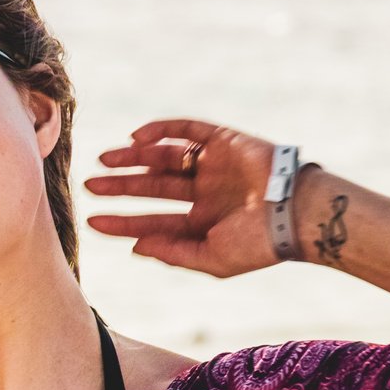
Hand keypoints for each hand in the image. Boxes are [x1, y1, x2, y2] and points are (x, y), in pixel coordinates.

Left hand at [84, 118, 291, 277]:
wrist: (299, 212)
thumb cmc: (261, 244)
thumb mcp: (212, 259)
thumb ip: (174, 253)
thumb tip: (136, 247)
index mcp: (202, 222)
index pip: (153, 221)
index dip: (122, 222)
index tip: (92, 221)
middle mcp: (204, 192)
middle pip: (152, 187)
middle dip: (121, 187)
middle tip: (90, 186)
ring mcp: (212, 165)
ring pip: (162, 157)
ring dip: (133, 158)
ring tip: (104, 162)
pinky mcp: (222, 140)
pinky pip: (184, 130)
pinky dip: (159, 130)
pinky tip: (136, 139)